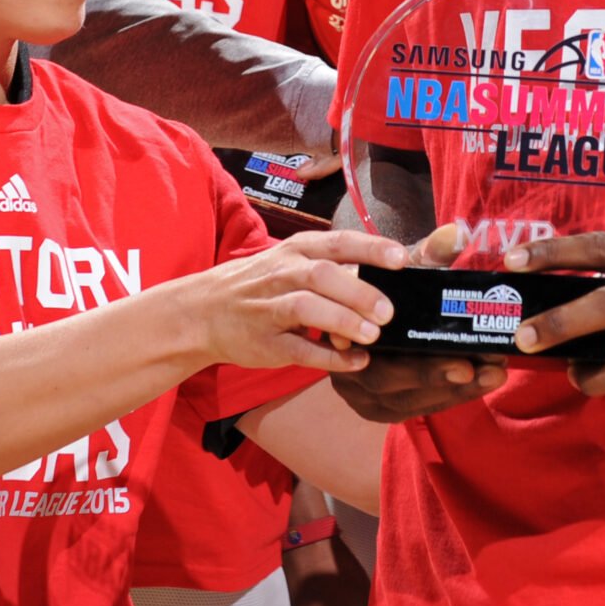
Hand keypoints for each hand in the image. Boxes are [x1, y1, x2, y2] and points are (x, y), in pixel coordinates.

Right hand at [178, 230, 403, 371]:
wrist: (203, 312)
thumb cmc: (260, 285)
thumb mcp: (291, 264)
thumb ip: (334, 272)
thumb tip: (386, 285)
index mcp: (297, 250)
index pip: (339, 243)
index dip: (372, 249)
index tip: (401, 259)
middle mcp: (283, 273)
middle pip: (323, 275)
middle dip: (359, 292)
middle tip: (388, 312)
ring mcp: (270, 308)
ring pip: (308, 308)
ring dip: (343, 321)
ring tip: (372, 336)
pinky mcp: (264, 342)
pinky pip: (299, 349)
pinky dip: (330, 358)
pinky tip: (356, 362)